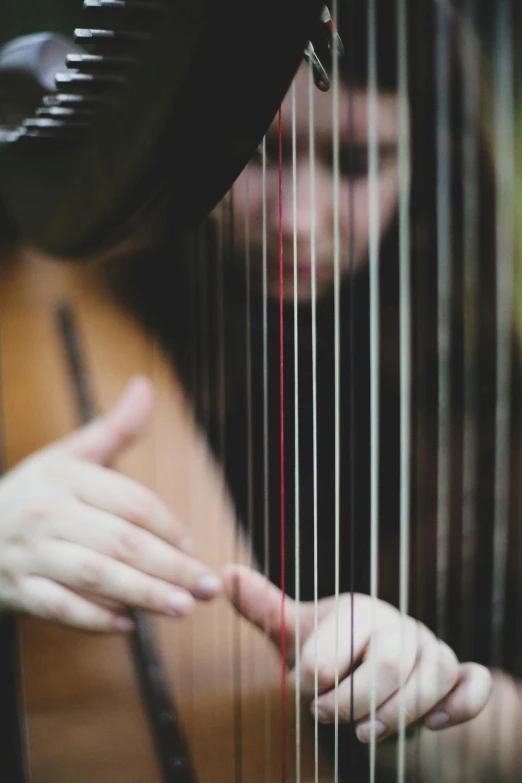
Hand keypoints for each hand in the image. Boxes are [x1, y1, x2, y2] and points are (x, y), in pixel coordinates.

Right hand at [0, 376, 220, 631]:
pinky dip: (91, 619)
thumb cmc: (33, 492)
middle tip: (207, 586)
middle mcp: (49, 514)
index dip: (168, 525)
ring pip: (94, 576)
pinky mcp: (18, 590)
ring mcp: (31, 554)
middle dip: (170, 566)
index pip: (130, 502)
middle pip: (121, 541)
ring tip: (182, 607)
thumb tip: (145, 385)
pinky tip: (126, 626)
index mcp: (67, 477)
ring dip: (142, 593)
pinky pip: (58, 608)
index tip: (192, 546)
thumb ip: (114, 428)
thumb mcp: (68, 455)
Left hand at [222, 565, 490, 742]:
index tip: (307, 693)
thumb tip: (224, 573)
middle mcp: (398, 626)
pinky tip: (439, 723)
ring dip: (402, 713)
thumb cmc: (333, 653)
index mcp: (359, 611)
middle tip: (332, 719)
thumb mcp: (297, 634)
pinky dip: (462, 703)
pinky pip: (474, 684)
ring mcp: (432, 649)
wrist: (377, 674)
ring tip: (368, 732)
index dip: (319, 678)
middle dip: (358, 700)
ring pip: (433, 678)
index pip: (341, 644)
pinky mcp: (457, 675)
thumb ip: (264, 609)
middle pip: (390, 665)